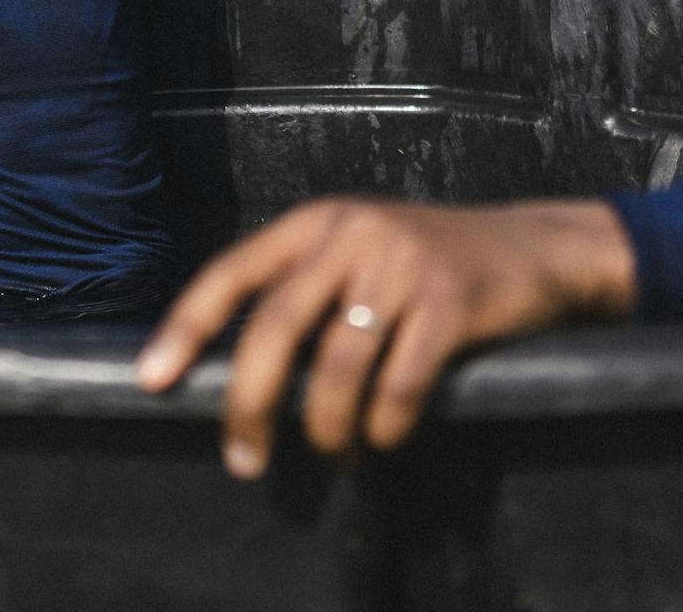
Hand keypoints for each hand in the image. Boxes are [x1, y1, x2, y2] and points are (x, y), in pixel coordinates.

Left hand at [136, 198, 635, 470]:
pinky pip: (400, 385)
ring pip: (337, 367)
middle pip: (275, 326)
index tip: (152, 378)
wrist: (531, 247)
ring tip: (334, 455)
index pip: (232, 272)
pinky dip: (385, 427)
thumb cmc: (426, 264)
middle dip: (250, 403)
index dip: (186, 326)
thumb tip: (240, 375)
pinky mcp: (450, 303)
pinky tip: (384, 440)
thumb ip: (306, 292)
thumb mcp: (357, 252)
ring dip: (326, 429)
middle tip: (243, 459)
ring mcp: (400, 265)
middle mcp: (349, 234)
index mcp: (313, 223)